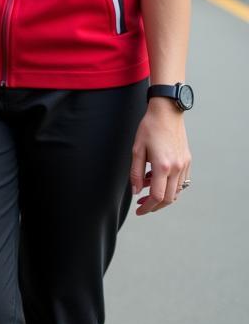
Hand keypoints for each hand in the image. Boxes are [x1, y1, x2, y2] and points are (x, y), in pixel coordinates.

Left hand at [129, 100, 191, 215]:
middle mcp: (176, 168)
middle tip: (141, 205)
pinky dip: (169, 186)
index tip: (139, 211)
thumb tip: (135, 192)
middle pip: (168, 198)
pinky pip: (181, 182)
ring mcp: (184, 165)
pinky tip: (156, 179)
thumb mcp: (136, 149)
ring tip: (145, 188)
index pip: (157, 196)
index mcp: (162, 166)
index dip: (147, 207)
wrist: (167, 113)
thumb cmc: (149, 128)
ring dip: (162, 196)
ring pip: (176, 192)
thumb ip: (135, 173)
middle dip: (154, 206)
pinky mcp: (187, 161)